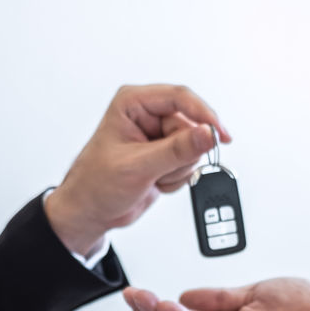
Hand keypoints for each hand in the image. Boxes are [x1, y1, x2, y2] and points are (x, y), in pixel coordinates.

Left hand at [44, 84, 230, 256]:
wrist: (90, 213)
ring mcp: (157, 136)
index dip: (203, 115)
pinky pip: (188, 163)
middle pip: (190, 126)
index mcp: (133, 103)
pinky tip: (155, 182)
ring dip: (177, 170)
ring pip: (193, 147)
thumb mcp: (138, 167)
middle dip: (180, 155)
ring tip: (152, 177)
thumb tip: (207, 135)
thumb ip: (176, 150)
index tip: (219, 135)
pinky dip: (175, 178)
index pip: (179, 97)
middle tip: (160, 170)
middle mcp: (147, 115)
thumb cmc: (96, 185)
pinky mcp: (164, 155)